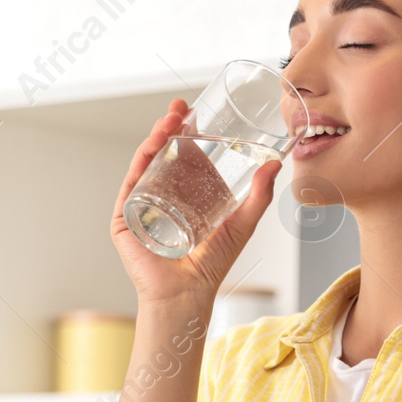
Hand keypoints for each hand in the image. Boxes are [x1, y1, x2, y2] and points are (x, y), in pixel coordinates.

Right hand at [110, 98, 283, 311]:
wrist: (187, 293)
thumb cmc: (212, 266)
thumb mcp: (241, 224)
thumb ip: (259, 196)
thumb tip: (275, 164)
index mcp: (186, 196)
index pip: (184, 157)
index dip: (189, 133)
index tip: (197, 112)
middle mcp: (162, 196)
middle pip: (163, 153)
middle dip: (170, 126)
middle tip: (182, 107)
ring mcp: (142, 205)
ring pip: (147, 162)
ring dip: (156, 136)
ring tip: (170, 118)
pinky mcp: (126, 217)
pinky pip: (132, 181)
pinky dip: (141, 159)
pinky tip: (152, 143)